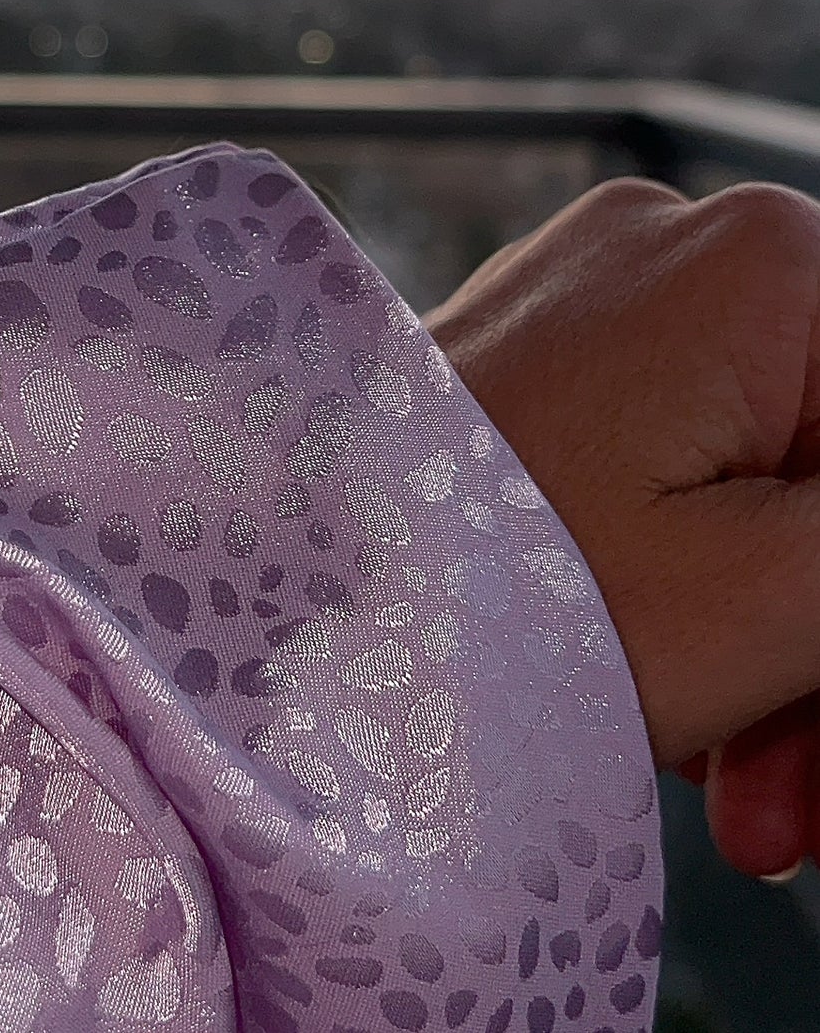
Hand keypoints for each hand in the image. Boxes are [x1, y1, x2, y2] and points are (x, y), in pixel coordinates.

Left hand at [423, 177, 819, 878]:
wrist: (281, 602)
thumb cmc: (494, 603)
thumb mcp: (773, 594)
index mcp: (768, 262)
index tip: (819, 704)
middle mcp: (672, 246)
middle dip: (811, 643)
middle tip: (785, 800)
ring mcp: (590, 293)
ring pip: (752, 481)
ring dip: (757, 638)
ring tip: (716, 772)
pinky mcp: (535, 352)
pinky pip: (663, 467)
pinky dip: (678, 579)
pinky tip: (650, 683)